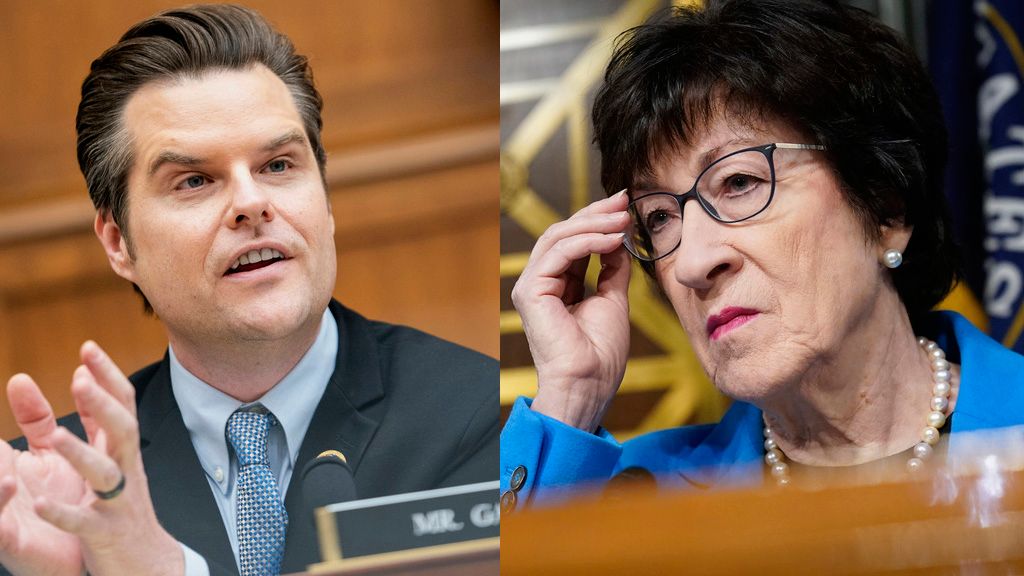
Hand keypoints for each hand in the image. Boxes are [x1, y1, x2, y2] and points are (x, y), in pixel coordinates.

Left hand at [15, 342, 183, 575]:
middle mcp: (125, 471)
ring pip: (106, 474)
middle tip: (82, 377)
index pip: (122, 405)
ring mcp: (118, 503)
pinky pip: (86, 523)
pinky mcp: (106, 535)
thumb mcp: (112, 457)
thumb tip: (84, 377)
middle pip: (123, 430)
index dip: (108, 376)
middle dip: (104, 403)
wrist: (146, 564)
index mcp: (122, 451)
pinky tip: (43, 506)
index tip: (88, 347)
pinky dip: (66, 515)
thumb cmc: (123, 508)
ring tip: (58, 438)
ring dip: (83, 454)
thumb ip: (95, 418)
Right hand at [511, 191, 632, 431]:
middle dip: (595, 214)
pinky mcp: (530, 291)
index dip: (598, 221)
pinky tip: (612, 238)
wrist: (589, 384)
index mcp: (556, 285)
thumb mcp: (613, 299)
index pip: (574, 241)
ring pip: (558, 237)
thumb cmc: (600, 354)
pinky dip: (587, 241)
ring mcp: (531, 285)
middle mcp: (540, 282)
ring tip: (623, 219)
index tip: (626, 206)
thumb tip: (620, 239)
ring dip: (594, 223)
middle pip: (563, 232)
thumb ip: (612, 268)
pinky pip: (559, 253)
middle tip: (624, 201)